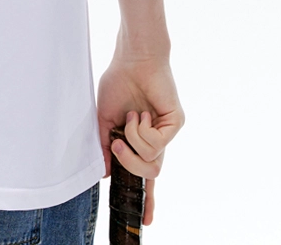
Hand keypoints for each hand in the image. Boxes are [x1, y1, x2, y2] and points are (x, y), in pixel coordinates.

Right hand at [97, 54, 183, 225]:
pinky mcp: (175, 124)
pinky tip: (142, 112)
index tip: (147, 221)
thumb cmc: (118, 83)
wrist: (131, 59)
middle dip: (129, 164)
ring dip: (133, 140)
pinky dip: (142, 130)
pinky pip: (157, 144)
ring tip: (132, 116)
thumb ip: (105, 146)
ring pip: (152, 161)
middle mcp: (156, 141)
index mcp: (140, 141)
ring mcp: (167, 133)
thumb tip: (104, 172)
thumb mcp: (105, 119)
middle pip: (149, 174)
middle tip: (116, 143)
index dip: (146, 199)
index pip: (145, 176)